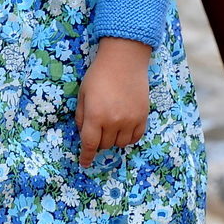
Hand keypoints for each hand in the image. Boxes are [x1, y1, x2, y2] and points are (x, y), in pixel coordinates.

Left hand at [75, 37, 150, 168]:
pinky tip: (124, 128)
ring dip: (113, 140)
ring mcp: (130, 120)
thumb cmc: (99, 74)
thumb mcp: (82, 94)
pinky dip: (128, 137)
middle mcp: (113, 122)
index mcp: (95, 116)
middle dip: (99, 141)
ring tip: (111, 126)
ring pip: (120, 144)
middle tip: (98, 128)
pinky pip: (135, 137)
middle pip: (105, 145)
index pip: (90, 144)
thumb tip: (83, 133)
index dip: (86, 156)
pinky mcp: (142, 117)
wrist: (124, 60)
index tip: (85, 163)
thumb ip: (81, 115)